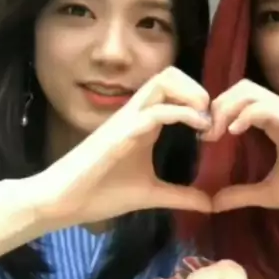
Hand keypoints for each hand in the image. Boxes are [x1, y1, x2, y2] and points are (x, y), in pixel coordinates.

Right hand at [27, 67, 212, 229]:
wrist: (62, 203)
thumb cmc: (100, 193)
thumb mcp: (150, 194)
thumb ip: (180, 195)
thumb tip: (210, 204)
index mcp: (143, 122)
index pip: (172, 89)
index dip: (198, 98)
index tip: (215, 126)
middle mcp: (136, 113)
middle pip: (168, 75)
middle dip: (196, 87)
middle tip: (213, 117)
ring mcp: (127, 119)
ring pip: (162, 81)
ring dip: (191, 94)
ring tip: (206, 118)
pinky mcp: (120, 133)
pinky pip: (155, 111)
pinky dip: (182, 113)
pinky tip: (198, 128)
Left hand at [206, 80, 278, 217]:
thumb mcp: (267, 194)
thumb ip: (240, 194)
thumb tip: (213, 202)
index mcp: (276, 121)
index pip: (242, 98)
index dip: (220, 111)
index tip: (206, 136)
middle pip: (243, 88)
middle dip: (219, 105)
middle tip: (207, 133)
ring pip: (251, 92)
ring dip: (228, 108)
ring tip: (217, 132)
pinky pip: (267, 108)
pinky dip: (246, 114)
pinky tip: (234, 131)